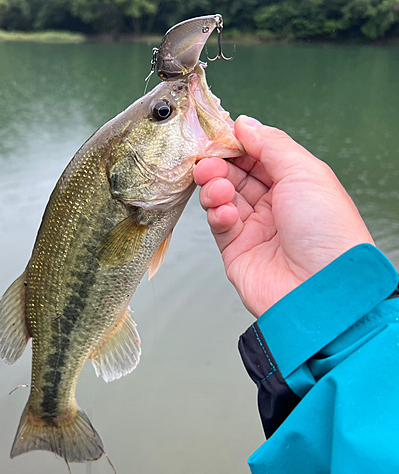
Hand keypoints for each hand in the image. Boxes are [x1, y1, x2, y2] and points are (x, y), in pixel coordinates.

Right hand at [194, 116, 373, 317]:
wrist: (319, 289)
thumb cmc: (326, 232)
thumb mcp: (304, 172)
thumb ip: (271, 145)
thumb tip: (245, 124)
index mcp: (296, 184)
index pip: (259, 156)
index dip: (238, 145)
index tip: (218, 136)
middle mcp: (275, 205)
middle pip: (237, 175)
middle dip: (220, 165)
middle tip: (207, 161)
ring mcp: (255, 228)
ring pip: (223, 197)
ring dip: (215, 187)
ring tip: (217, 187)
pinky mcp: (236, 250)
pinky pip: (219, 224)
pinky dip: (217, 214)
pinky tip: (225, 212)